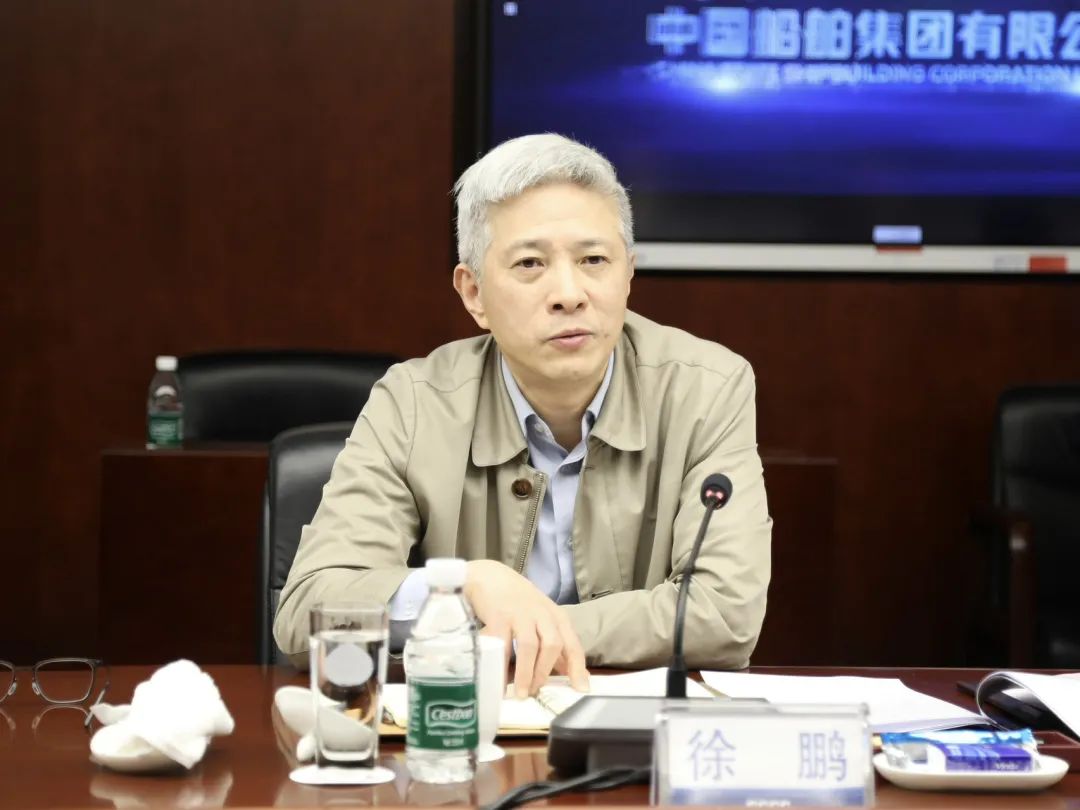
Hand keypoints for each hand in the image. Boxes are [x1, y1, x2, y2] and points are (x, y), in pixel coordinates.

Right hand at [464, 560, 588, 697]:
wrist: (489, 577)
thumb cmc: (517, 602)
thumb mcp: (541, 618)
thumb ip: (553, 643)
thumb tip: (568, 673)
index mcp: (555, 616)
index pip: (572, 643)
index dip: (577, 667)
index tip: (581, 689)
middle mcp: (541, 613)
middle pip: (553, 644)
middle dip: (546, 671)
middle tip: (537, 692)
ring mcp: (520, 614)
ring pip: (529, 646)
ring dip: (526, 673)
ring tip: (521, 693)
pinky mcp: (499, 616)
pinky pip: (503, 645)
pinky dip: (502, 666)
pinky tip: (499, 681)